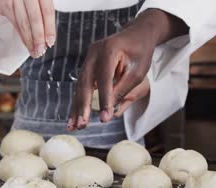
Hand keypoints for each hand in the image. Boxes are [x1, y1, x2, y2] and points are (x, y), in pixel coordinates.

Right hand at [0, 0, 55, 57]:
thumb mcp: (37, 1)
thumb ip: (43, 12)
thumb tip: (48, 35)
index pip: (48, 11)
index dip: (50, 28)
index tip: (50, 41)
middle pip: (35, 18)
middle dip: (39, 37)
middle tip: (41, 50)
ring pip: (24, 22)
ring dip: (29, 40)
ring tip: (34, 51)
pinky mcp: (5, 4)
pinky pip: (15, 23)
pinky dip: (22, 36)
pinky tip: (26, 43)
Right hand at [67, 9, 187, 130]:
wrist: (137, 34)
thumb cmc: (141, 52)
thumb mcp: (137, 72)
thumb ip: (122, 89)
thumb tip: (108, 110)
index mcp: (109, 50)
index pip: (104, 79)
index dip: (104, 99)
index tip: (105, 118)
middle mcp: (94, 52)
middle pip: (86, 82)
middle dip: (83, 106)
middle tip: (82, 125)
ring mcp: (88, 58)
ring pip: (80, 85)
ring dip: (77, 107)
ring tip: (74, 126)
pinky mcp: (87, 65)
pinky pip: (82, 85)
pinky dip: (79, 101)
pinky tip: (74, 116)